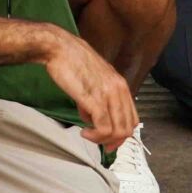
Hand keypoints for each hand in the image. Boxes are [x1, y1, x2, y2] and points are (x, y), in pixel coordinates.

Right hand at [36, 26, 136, 149]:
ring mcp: (108, 95)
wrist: (59, 48)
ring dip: (102, 140)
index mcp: (120, 85)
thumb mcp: (93, 79)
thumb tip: (91, 117)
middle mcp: (119, 90)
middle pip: (127, 128)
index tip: (108, 140)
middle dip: (114, 142)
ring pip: (118, 131)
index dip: (122, 134)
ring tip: (88, 135)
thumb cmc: (71, 61)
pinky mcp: (95, 99)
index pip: (132, 118)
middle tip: (99, 144)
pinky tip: (84, 132)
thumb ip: (97, 97)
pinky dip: (95, 136)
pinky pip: (103, 128)